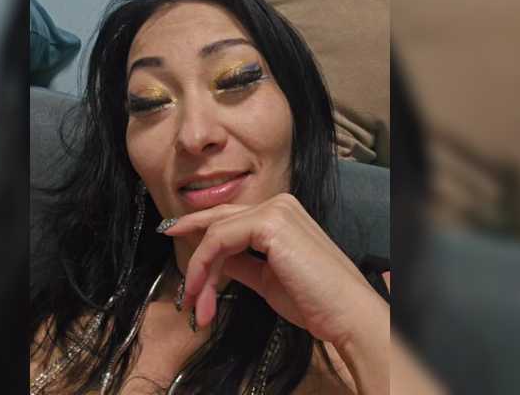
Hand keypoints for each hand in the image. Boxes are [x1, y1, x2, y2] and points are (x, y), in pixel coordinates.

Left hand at [163, 193, 385, 345]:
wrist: (346, 314)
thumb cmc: (315, 302)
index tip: (174, 236)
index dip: (199, 228)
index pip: (231, 218)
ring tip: (196, 306)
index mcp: (281, 214)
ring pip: (215, 233)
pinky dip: (206, 267)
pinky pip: (220, 240)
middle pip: (219, 220)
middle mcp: (278, 204)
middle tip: (173, 265)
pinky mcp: (270, 223)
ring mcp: (275, 210)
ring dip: (200, 272)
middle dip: (192, 247)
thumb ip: (241, 264)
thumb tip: (217, 261)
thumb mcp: (267, 280)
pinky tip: (204, 293)